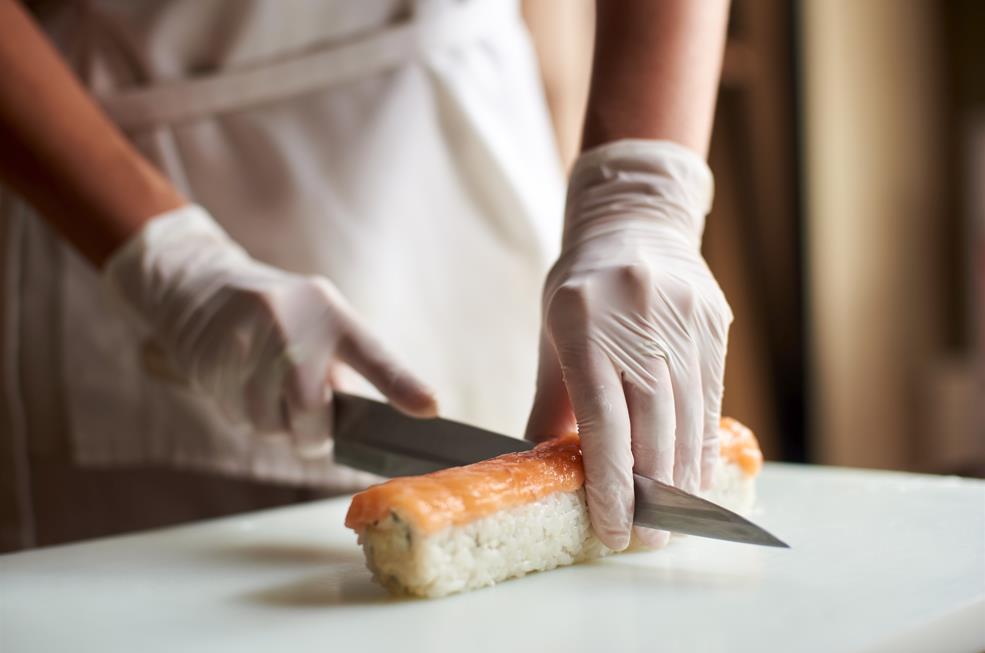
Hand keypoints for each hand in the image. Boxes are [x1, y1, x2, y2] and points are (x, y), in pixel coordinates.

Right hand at [103, 205, 436, 452]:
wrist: (199, 289)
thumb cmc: (280, 317)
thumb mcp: (319, 323)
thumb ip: (342, 368)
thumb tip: (365, 427)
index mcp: (331, 313)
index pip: (374, 354)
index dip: (402, 384)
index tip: (431, 408)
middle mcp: (291, 322)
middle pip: (311, 407)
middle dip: (313, 433)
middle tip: (312, 431)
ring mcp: (248, 339)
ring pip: (269, 421)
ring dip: (275, 425)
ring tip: (271, 396)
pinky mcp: (213, 358)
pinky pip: (238, 415)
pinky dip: (245, 415)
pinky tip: (241, 386)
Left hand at [525, 140, 730, 549]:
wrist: (635, 221)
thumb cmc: (582, 286)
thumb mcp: (553, 332)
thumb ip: (552, 400)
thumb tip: (543, 465)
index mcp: (583, 320)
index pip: (602, 416)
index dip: (610, 480)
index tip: (613, 528)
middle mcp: (638, 320)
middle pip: (654, 424)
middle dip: (652, 492)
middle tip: (648, 539)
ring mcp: (683, 320)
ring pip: (690, 416)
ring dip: (683, 476)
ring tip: (674, 518)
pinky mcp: (714, 323)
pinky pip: (712, 396)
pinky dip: (702, 442)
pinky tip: (695, 474)